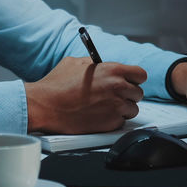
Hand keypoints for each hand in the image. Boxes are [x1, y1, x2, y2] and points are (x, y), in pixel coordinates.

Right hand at [24, 57, 145, 133]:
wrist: (45, 106)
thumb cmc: (57, 84)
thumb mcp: (76, 63)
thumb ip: (96, 64)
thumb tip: (102, 66)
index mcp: (114, 70)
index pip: (140, 74)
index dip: (134, 79)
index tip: (128, 81)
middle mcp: (119, 88)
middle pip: (138, 93)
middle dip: (127, 94)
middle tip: (114, 96)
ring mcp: (116, 107)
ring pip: (132, 109)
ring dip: (122, 109)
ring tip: (105, 107)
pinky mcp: (110, 124)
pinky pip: (121, 122)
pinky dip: (113, 120)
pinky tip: (99, 116)